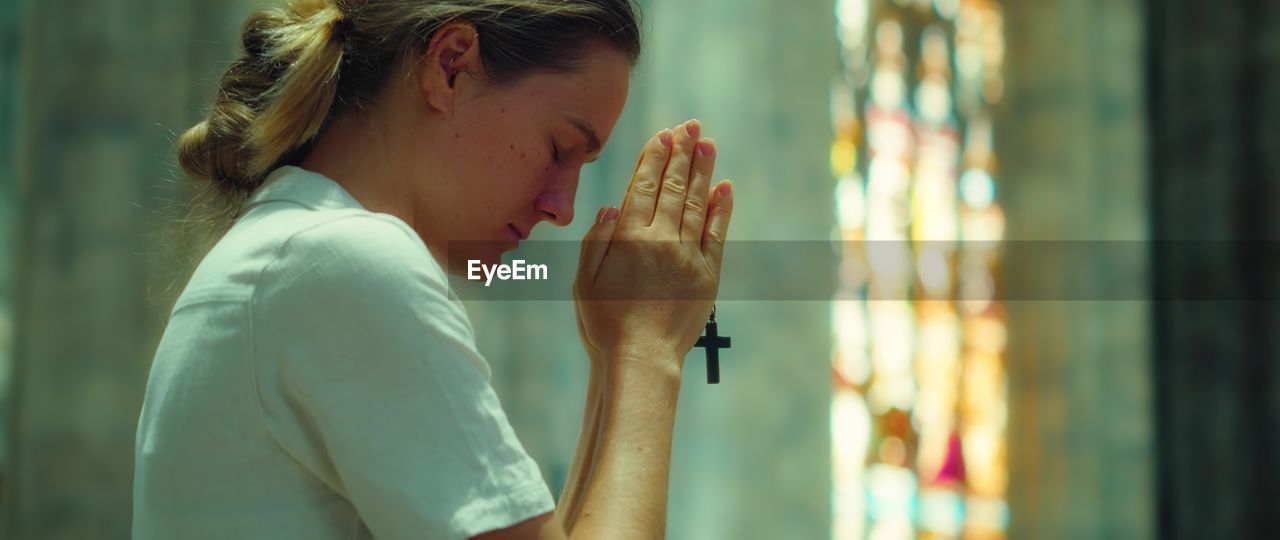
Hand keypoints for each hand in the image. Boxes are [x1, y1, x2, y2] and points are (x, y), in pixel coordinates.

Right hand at [574, 119, 733, 369]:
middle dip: (682, 153)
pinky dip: (721, 209)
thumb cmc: (606, 325)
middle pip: (673, 187)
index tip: (664, 134)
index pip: (642, 187)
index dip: (654, 158)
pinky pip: (717, 234)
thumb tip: (612, 206)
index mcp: (628, 239)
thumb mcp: (584, 282)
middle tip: (691, 126)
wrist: (643, 360)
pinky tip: (724, 187)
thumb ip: (596, 241)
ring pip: (697, 203)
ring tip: (708, 144)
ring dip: (702, 171)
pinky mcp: (708, 276)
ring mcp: (688, 256)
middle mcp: (661, 240)